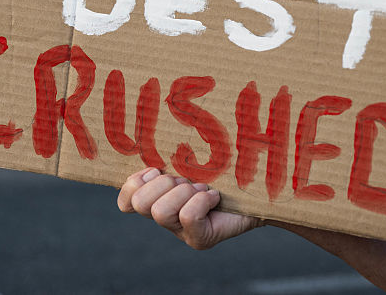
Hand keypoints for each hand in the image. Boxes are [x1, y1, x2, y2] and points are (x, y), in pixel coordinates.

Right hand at [117, 167, 262, 249]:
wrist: (259, 188)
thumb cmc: (223, 167)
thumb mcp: (191, 156)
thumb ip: (168, 153)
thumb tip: (151, 145)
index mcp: (157, 196)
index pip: (126, 202)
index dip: (134, 184)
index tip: (156, 170)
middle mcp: (165, 219)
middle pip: (140, 204)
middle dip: (163, 184)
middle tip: (186, 180)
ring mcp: (181, 232)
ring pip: (160, 213)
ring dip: (183, 193)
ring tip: (201, 188)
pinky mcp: (200, 240)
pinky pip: (188, 217)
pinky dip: (202, 201)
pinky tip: (214, 197)